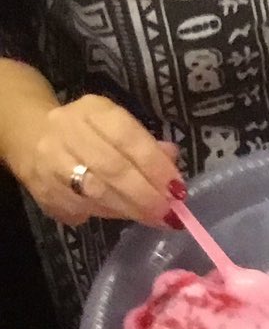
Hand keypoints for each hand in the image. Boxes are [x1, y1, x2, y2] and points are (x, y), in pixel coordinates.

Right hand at [4, 94, 179, 225]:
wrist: (30, 135)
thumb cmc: (88, 134)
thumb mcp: (117, 127)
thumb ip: (146, 145)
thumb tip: (172, 160)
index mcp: (93, 110)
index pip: (127, 136)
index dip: (154, 165)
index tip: (177, 189)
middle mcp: (66, 130)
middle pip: (111, 167)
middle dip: (144, 194)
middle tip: (167, 212)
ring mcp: (50, 160)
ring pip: (95, 191)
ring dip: (129, 208)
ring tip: (152, 218)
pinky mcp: (42, 189)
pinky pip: (80, 208)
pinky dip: (107, 215)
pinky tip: (124, 216)